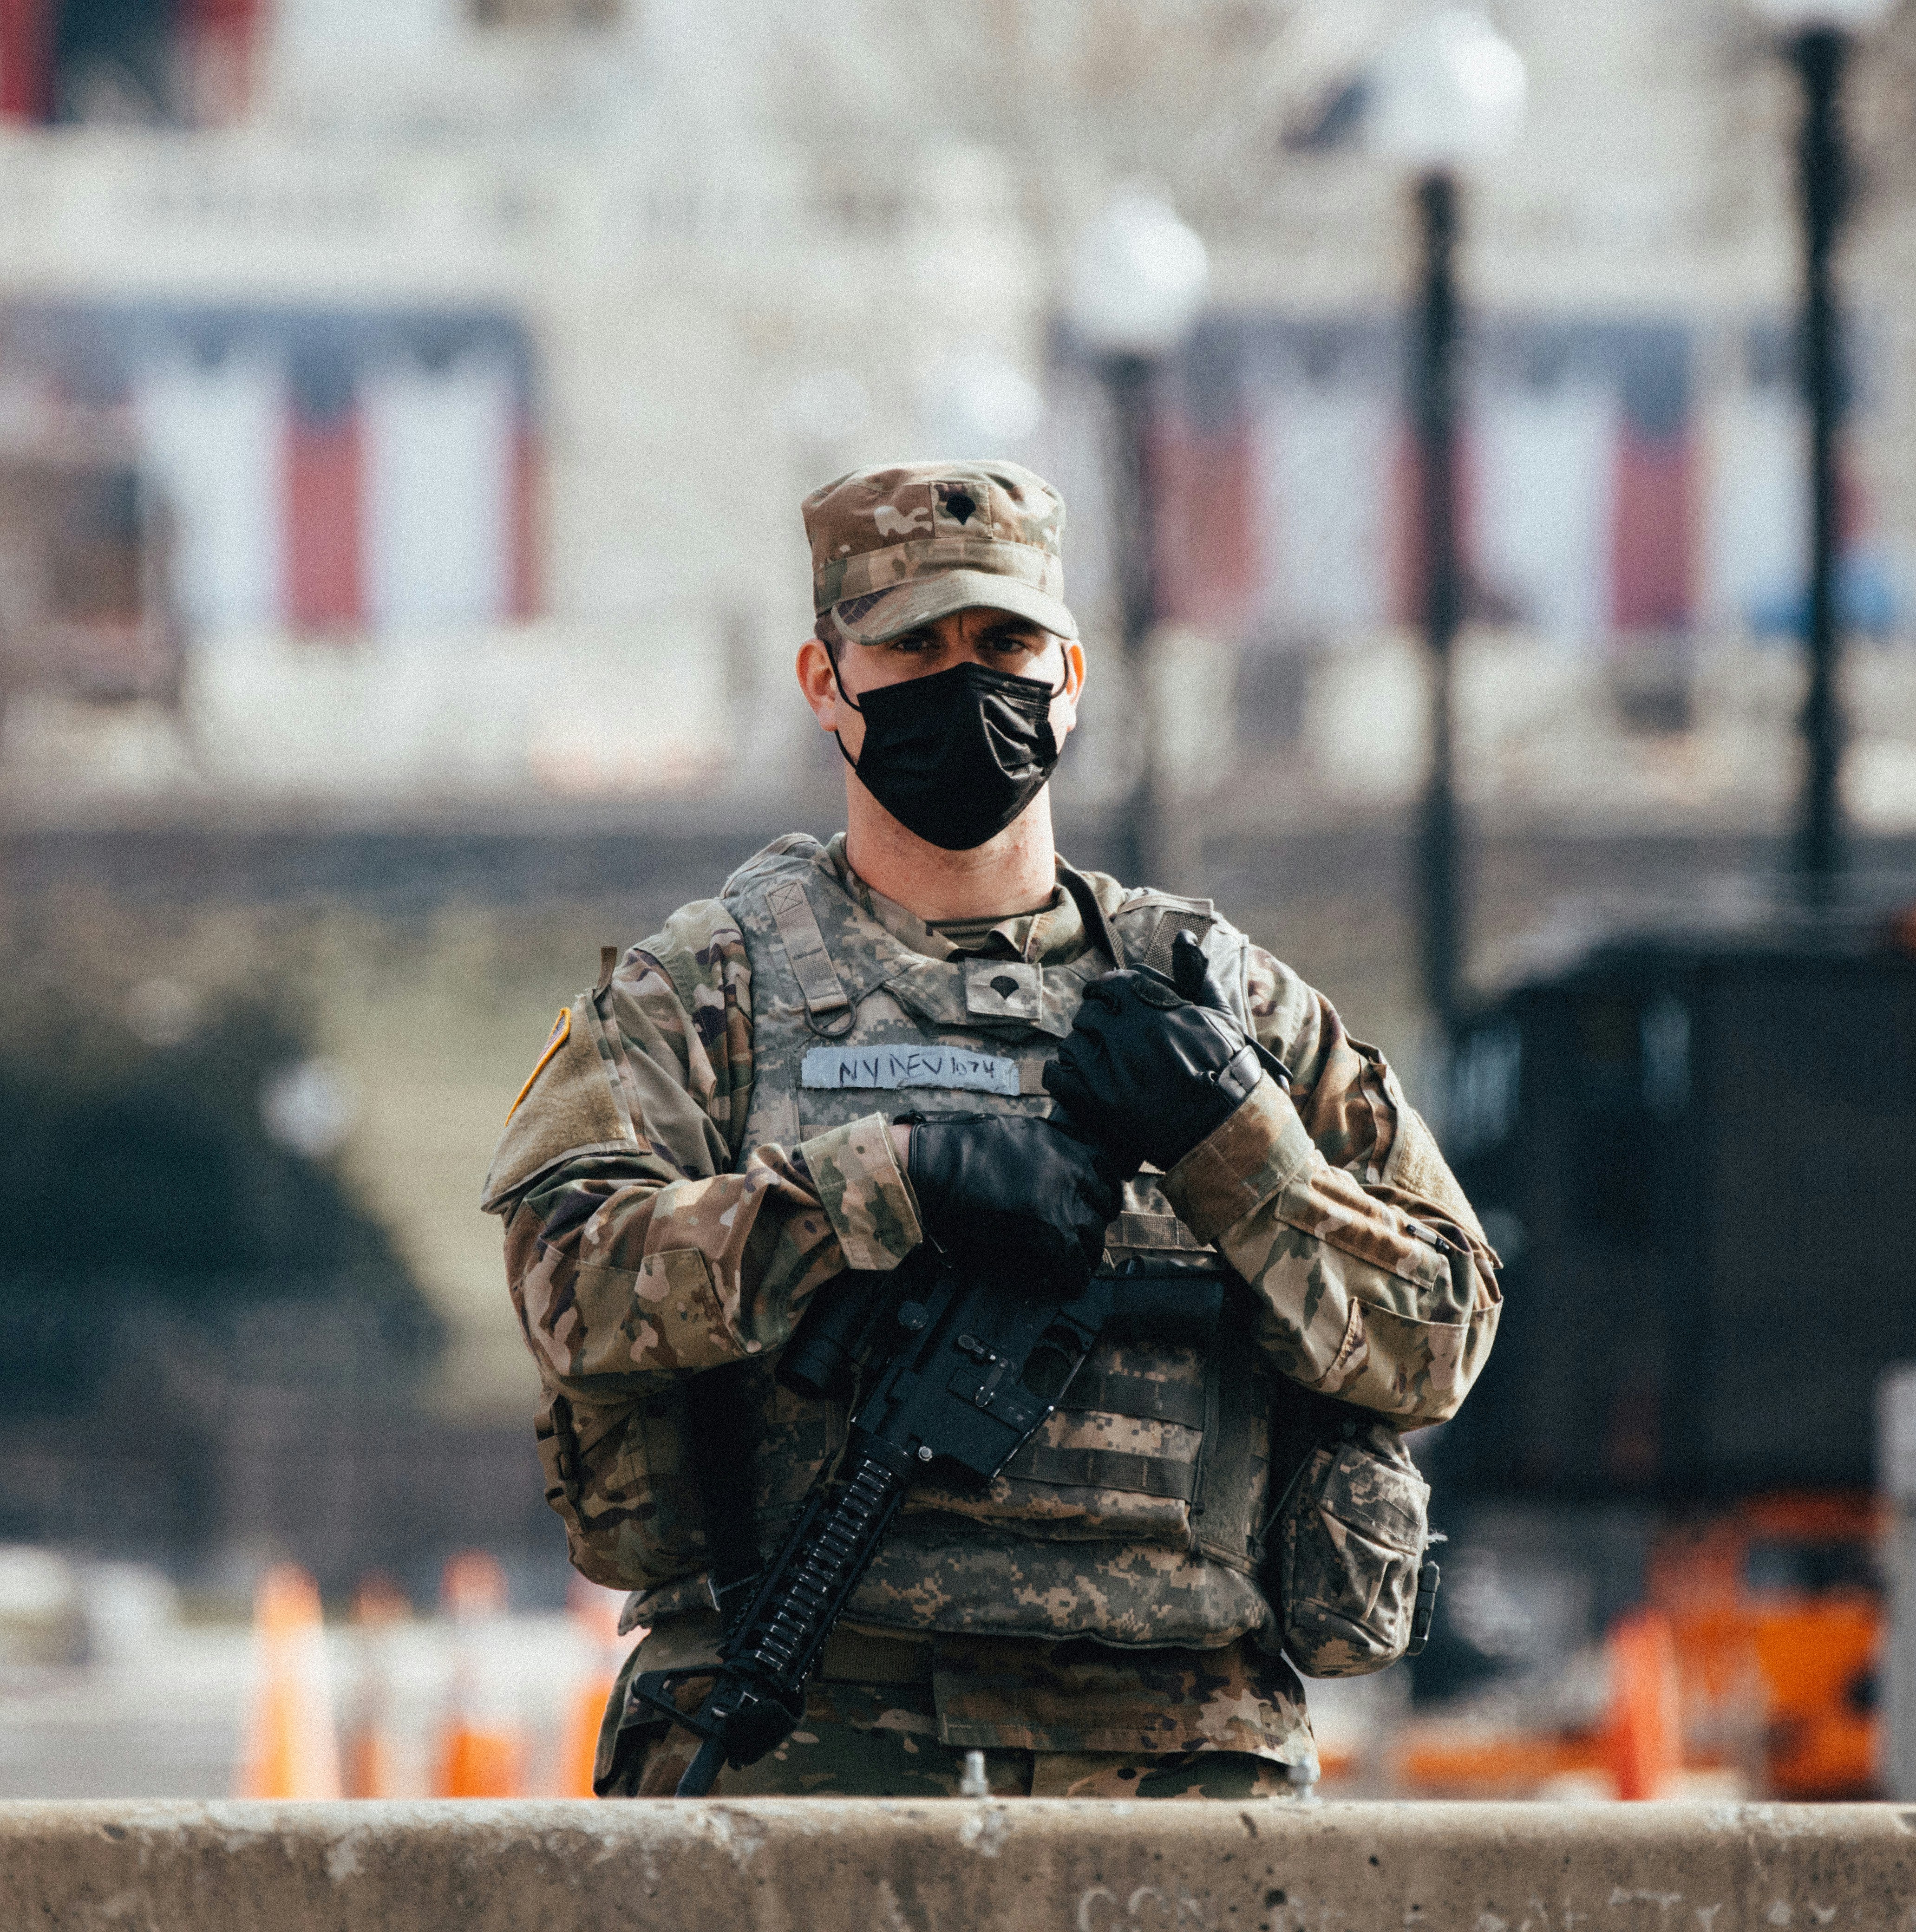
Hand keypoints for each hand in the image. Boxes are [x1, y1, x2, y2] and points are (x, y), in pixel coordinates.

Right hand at [904, 1112, 1121, 1288]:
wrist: (937, 1167)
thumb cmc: (958, 1146)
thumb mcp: (1011, 1130)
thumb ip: (1039, 1145)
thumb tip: (1043, 1161)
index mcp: (1061, 1142)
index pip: (1105, 1168)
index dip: (1104, 1189)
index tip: (1100, 1201)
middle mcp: (1070, 1169)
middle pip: (1102, 1202)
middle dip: (1097, 1220)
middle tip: (1087, 1234)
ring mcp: (1064, 1201)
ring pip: (1093, 1234)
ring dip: (1086, 1251)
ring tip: (1075, 1263)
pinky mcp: (1051, 1233)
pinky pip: (1076, 1263)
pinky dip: (1074, 1276)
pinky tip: (1068, 1283)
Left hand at [1043, 930, 1272, 1172]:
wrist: (1228, 1130)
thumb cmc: (1228, 1070)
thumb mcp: (1221, 1015)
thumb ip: (1197, 973)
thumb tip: (1183, 935)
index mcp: (1156, 1006)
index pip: (1115, 982)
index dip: (1112, 990)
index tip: (1113, 1000)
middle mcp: (1130, 1030)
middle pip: (1090, 1010)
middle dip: (1097, 1019)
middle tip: (1106, 1034)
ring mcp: (1112, 1064)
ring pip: (1073, 1041)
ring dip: (1082, 1048)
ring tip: (1097, 1061)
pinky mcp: (1099, 1100)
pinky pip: (1058, 1074)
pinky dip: (1061, 1075)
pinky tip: (1075, 1080)